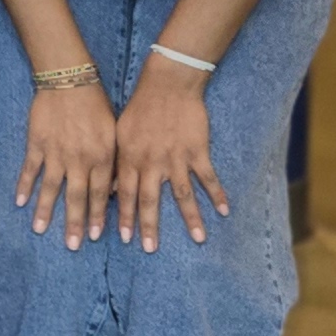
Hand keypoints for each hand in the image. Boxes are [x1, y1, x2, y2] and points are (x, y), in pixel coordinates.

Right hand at [18, 79, 117, 248]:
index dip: (97, 216)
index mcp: (101, 157)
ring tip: (40, 230)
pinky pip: (30, 169)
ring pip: (51, 188)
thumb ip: (111, 161)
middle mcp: (79, 159)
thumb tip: (112, 189)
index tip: (94, 237)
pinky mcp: (37, 144)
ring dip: (46, 211)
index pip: (100, 194)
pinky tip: (19, 202)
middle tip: (72, 246)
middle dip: (74, 223)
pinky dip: (25, 186)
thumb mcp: (113, 133)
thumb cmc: (97, 106)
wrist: (70, 81)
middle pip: (77, 197)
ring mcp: (56, 153)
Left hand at [113, 56, 226, 248]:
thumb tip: (110, 189)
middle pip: (150, 200)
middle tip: (150, 249)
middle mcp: (151, 163)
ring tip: (198, 240)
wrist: (167, 85)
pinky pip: (208, 178)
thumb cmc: (140, 108)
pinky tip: (224, 211)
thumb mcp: (119, 134)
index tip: (124, 239)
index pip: (124, 194)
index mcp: (130, 159)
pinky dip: (217, 194)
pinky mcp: (197, 151)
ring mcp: (176, 158)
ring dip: (191, 219)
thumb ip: (117, 163)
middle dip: (149, 226)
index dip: (124, 217)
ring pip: (183, 195)